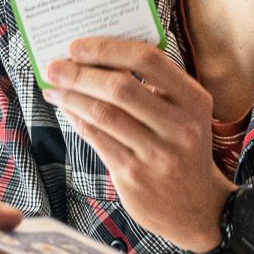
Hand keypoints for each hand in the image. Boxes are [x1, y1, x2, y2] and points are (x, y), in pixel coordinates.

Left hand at [44, 37, 234, 252]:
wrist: (198, 207)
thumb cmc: (182, 149)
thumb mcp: (184, 114)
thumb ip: (154, 87)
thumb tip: (98, 60)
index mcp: (193, 100)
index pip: (148, 59)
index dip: (107, 49)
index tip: (78, 46)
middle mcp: (179, 126)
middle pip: (119, 87)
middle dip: (79, 73)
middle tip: (55, 67)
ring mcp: (157, 153)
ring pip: (103, 114)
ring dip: (71, 97)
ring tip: (55, 89)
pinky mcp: (134, 175)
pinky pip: (96, 139)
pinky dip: (77, 120)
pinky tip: (67, 110)